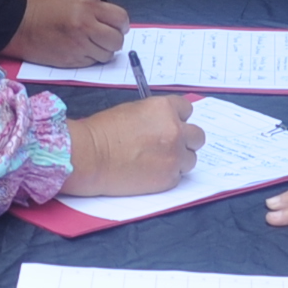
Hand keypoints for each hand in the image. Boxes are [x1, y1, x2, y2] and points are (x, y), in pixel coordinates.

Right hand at [3, 0, 129, 69]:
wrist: (19, 25)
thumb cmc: (44, 10)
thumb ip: (94, 4)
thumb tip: (113, 16)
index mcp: (87, 8)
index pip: (121, 18)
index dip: (121, 23)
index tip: (117, 25)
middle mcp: (86, 28)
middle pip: (117, 40)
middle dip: (114, 39)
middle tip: (106, 36)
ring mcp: (79, 46)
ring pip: (107, 55)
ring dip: (102, 50)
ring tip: (91, 43)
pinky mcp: (72, 61)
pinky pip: (92, 63)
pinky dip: (90, 58)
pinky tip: (79, 49)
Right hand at [61, 94, 204, 196]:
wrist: (89, 157)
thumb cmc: (102, 132)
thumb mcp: (133, 111)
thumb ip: (156, 116)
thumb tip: (165, 124)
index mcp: (165, 109)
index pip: (187, 110)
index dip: (178, 118)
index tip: (171, 125)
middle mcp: (175, 131)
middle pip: (197, 136)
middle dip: (185, 140)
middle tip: (168, 146)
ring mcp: (174, 156)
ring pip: (190, 159)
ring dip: (178, 160)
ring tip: (156, 162)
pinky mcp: (169, 179)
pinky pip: (178, 176)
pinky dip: (167, 175)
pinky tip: (149, 172)